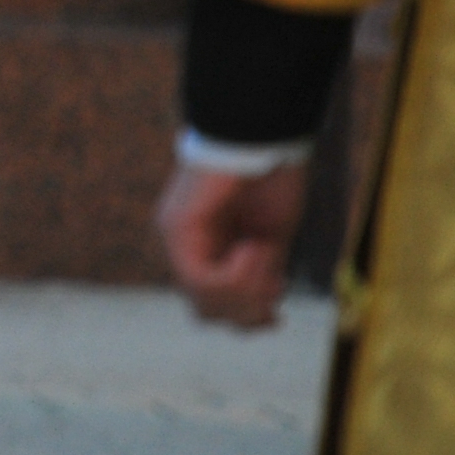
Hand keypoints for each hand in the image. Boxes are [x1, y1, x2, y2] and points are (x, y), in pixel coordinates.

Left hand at [157, 158, 309, 330]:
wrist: (260, 135)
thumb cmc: (270, 177)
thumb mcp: (271, 237)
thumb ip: (262, 273)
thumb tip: (261, 311)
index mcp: (209, 250)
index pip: (213, 307)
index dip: (247, 319)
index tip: (278, 316)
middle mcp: (186, 248)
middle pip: (207, 312)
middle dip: (247, 311)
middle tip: (276, 288)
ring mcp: (176, 238)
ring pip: (203, 302)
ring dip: (246, 290)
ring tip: (264, 256)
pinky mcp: (177, 227)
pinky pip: (202, 278)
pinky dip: (235, 275)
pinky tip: (253, 247)